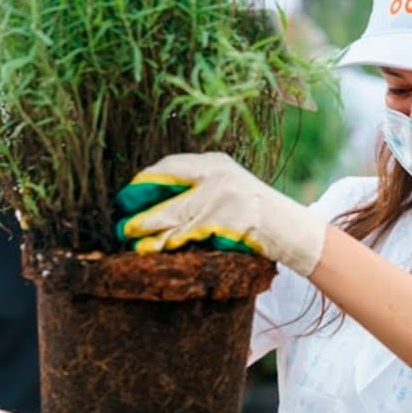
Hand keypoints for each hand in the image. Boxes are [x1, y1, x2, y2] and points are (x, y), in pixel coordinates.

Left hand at [116, 152, 326, 275]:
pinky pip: (186, 235)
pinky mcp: (223, 222)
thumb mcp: (228, 189)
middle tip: (120, 222)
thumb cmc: (255, 214)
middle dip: (138, 206)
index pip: (170, 165)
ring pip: (171, 215)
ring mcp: (219, 198)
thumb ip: (198, 189)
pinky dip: (167, 244)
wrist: (291, 230)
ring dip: (147, 230)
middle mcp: (215, 175)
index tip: (128, 193)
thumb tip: (155, 201)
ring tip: (130, 240)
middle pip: (165, 189)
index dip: (145, 180)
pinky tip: (153, 250)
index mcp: (215, 162)